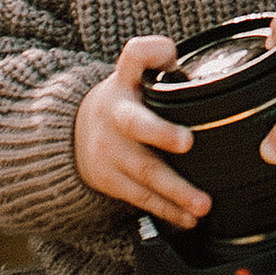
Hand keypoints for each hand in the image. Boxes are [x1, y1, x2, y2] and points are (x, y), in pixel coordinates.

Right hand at [73, 36, 206, 226]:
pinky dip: (167, 211)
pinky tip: (189, 219)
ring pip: (144, 171)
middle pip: (136, 124)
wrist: (72, 133)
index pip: (134, 57)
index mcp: (126, 82)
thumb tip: (183, 57)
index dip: (151, 55)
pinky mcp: (112, 181)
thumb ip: (158, 60)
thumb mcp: (133, 72)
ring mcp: (111, 151)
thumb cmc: (123, 100)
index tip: (171, 60)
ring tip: (203, 204)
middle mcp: (116, 115)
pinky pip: (142, 198)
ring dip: (175, 190)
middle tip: (187, 143)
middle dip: (160, 133)